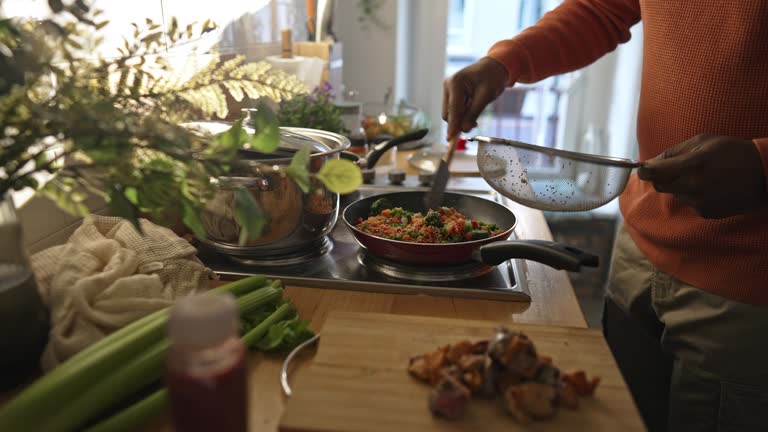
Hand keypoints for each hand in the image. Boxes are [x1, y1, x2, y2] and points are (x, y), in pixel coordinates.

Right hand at [442, 57, 510, 140]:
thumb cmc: (492, 78)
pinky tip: (473, 112)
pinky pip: (454, 110)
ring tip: (476, 117)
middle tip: (475, 125)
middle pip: (448, 113)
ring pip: (450, 113)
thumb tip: (464, 129)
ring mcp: (449, 90)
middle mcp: (448, 85)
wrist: (494, 67)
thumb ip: (473, 113)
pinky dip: (462, 115)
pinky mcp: (451, 94)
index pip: (453, 109)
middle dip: (459, 122)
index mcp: (455, 83)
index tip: (451, 140)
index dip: (453, 125)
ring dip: (461, 119)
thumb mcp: (486, 96)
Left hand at [637, 134, 767, 217]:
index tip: (643, 169)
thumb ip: (673, 152)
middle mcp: (693, 185)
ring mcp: (699, 201)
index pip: (653, 172)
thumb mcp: (703, 141)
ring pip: (675, 194)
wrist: (763, 174)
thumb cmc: (732, 151)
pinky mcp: (705, 212)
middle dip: (662, 177)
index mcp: (691, 165)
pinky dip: (693, 196)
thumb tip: (649, 162)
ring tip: (703, 176)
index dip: (644, 170)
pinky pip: (689, 203)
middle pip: (659, 186)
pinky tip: (710, 188)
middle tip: (677, 168)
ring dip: (681, 185)